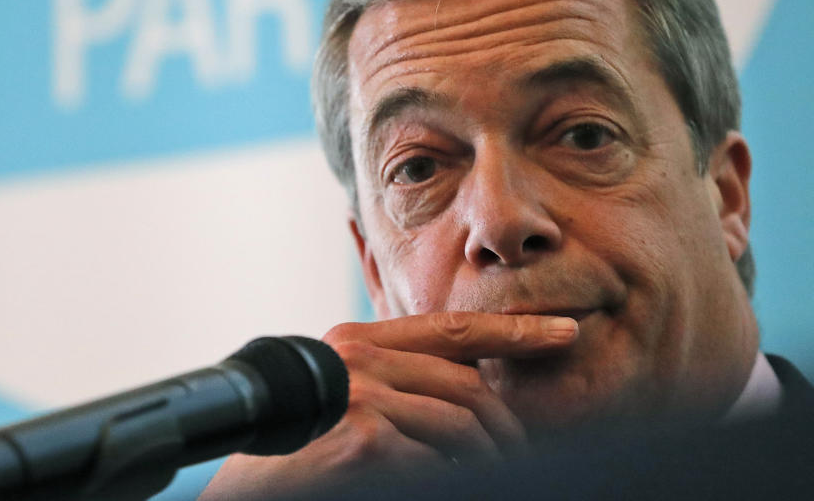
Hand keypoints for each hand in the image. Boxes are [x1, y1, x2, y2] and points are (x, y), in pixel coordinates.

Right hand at [198, 311, 577, 499]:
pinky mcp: (366, 437)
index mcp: (358, 341)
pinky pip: (438, 460)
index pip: (452, 328)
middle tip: (522, 455)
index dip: (513, 330)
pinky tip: (436, 483)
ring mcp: (361, 394)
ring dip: (485, 459)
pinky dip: (450, 477)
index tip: (564, 334)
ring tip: (487, 474)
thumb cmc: (300, 455)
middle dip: (506, 427)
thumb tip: (472, 387)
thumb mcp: (350, 400)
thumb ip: (398, 379)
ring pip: (462, 425)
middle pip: (468, 385)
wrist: (249, 492)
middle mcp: (358, 356)